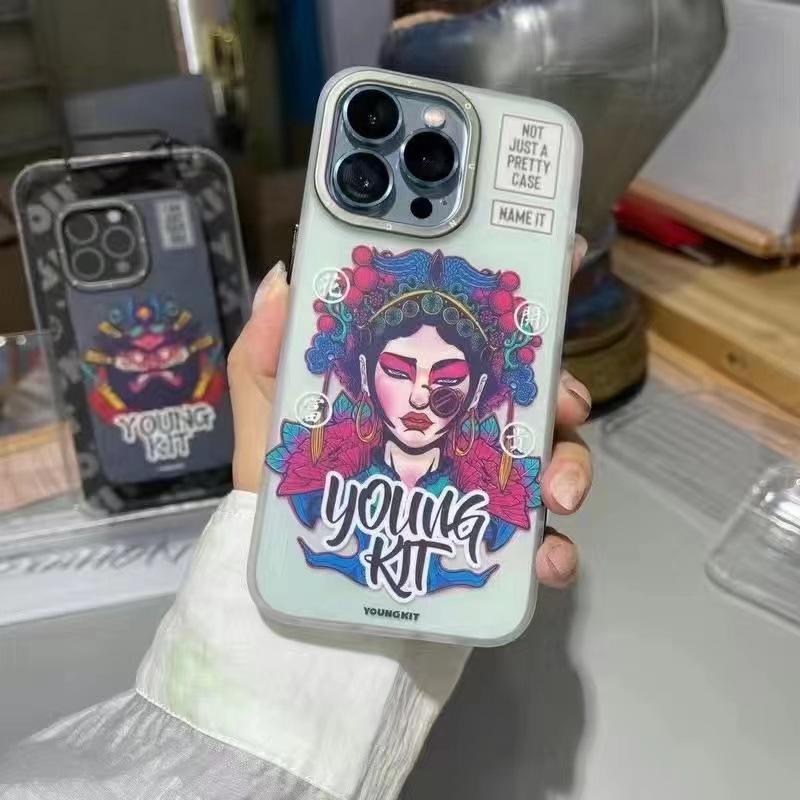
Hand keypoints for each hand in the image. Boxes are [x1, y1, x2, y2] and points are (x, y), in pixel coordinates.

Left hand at [228, 240, 591, 588]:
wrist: (295, 565)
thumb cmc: (285, 477)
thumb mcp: (272, 408)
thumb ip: (270, 349)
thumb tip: (285, 280)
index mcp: (428, 384)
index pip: (484, 338)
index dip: (528, 306)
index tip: (566, 266)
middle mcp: (467, 426)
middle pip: (536, 395)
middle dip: (566, 391)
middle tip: (567, 402)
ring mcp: (484, 482)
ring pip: (553, 461)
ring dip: (572, 470)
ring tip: (558, 494)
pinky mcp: (489, 540)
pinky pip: (539, 543)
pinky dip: (555, 551)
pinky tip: (547, 561)